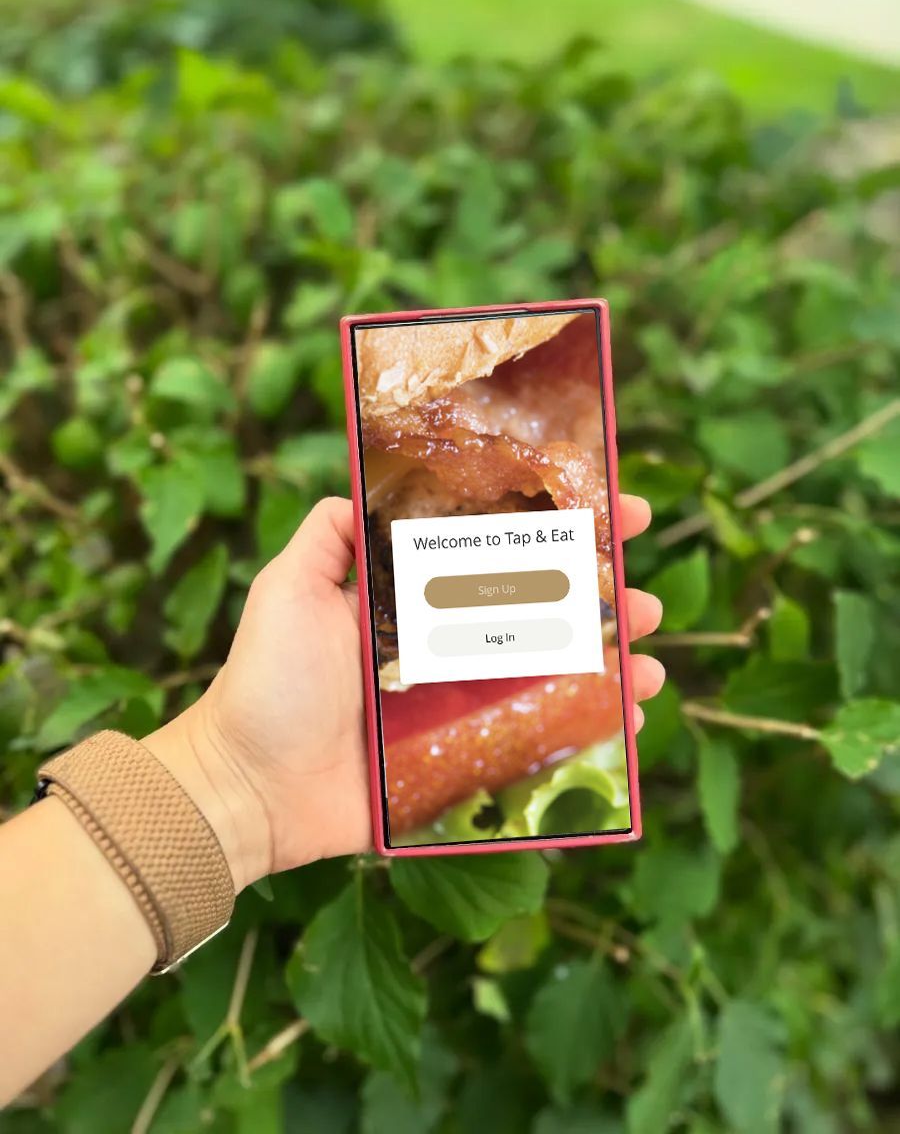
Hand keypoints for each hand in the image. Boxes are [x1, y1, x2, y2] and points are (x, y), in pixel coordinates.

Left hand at [147, 496, 664, 889]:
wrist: (247, 785)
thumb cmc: (267, 683)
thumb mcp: (290, 586)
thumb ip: (330, 532)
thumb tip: (366, 477)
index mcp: (417, 600)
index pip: (500, 553)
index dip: (557, 530)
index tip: (614, 509)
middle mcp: (448, 646)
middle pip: (541, 614)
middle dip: (601, 600)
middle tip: (644, 596)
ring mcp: (462, 706)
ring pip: (553, 677)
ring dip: (611, 664)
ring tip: (651, 659)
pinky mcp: (465, 761)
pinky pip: (540, 744)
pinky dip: (589, 733)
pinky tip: (628, 720)